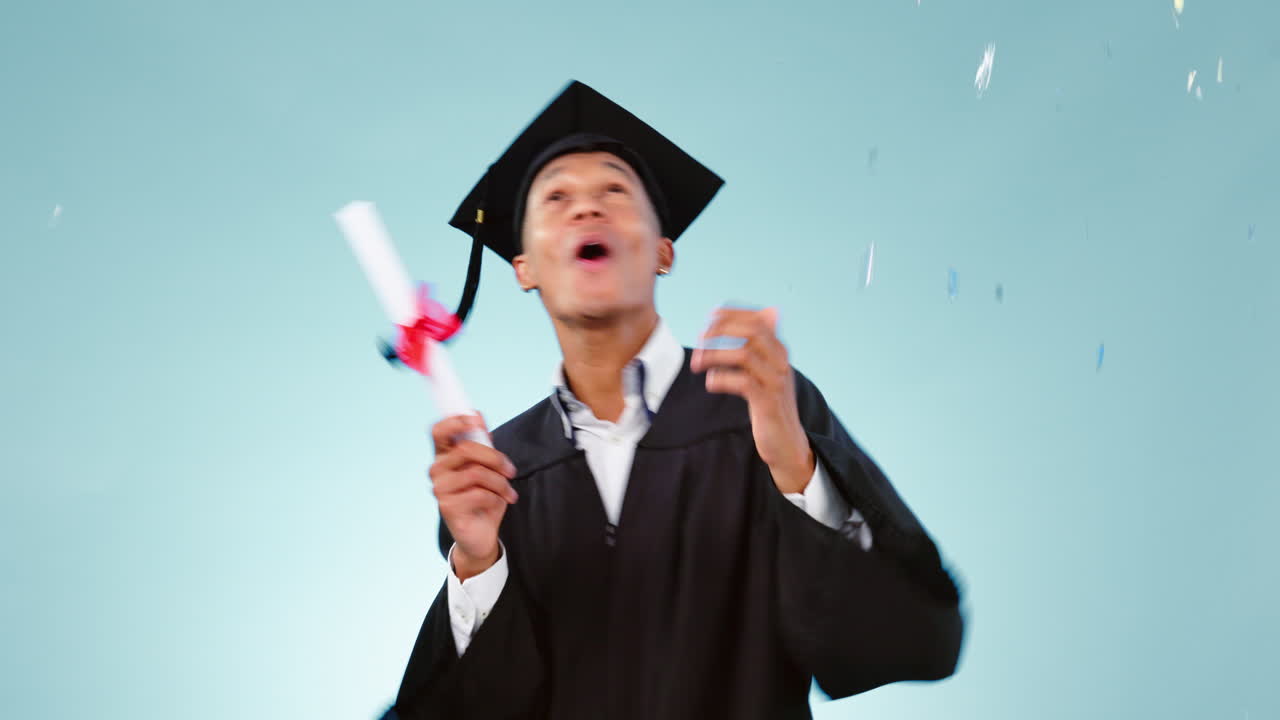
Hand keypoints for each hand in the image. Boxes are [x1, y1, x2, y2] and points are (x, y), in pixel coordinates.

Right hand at [429, 413, 517, 579]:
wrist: (482, 534)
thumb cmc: (484, 497)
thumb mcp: (487, 467)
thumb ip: (482, 442)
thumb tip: (476, 414)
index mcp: (445, 456)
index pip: (438, 431)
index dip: (455, 421)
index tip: (477, 422)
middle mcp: (437, 470)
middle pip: (466, 449)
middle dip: (496, 458)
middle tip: (511, 470)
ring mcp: (440, 489)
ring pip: (476, 473)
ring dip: (500, 482)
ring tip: (509, 492)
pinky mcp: (447, 507)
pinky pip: (479, 494)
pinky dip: (496, 498)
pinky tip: (499, 503)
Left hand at [691, 307, 814, 493]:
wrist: (787, 442)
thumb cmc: (770, 406)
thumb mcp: (765, 373)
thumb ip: (760, 347)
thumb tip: (768, 312)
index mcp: (779, 352)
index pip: (758, 320)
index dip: (733, 314)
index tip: (711, 315)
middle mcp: (781, 362)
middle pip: (753, 331)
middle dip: (722, 330)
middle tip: (700, 340)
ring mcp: (776, 382)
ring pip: (745, 354)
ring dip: (715, 355)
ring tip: (697, 363)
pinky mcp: (768, 402)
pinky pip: (743, 382)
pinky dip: (722, 379)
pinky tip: (710, 383)